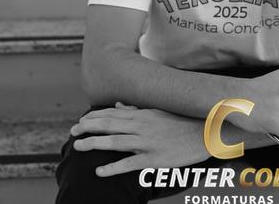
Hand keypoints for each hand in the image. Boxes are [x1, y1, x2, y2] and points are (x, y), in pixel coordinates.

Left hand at [70, 103, 209, 176]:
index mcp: (142, 114)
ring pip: (114, 142)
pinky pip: (129, 164)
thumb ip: (137, 109)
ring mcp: (147, 142)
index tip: (80, 121)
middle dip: (88, 127)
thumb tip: (119, 106)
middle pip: (109, 125)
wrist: (205, 132)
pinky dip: (112, 167)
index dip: (93, 117)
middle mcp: (141, 126)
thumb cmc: (182, 121)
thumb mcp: (158, 112)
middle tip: (72, 132)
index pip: (112, 113)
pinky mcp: (154, 159)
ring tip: (77, 147)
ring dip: (94, 143)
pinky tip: (99, 171)